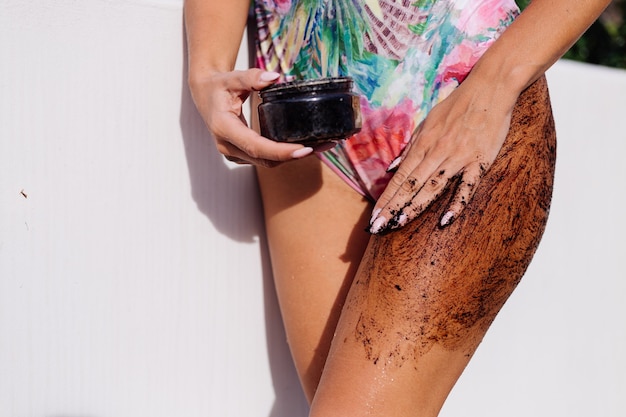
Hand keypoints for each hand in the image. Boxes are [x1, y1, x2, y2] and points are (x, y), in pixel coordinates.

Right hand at [188, 68, 313, 166]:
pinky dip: (284, 155)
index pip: (256, 146)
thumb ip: (252, 76)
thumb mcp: (232, 77)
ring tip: (319, 146)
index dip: (281, 151)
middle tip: (321, 146)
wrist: (205, 95)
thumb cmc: (218, 86)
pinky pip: (265, 160)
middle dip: (293, 156)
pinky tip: (302, 146)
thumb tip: (274, 77)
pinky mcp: (241, 155)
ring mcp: (233, 154)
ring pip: (267, 163)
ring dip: (292, 157)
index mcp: (224, 128)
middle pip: (265, 159)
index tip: (303, 150)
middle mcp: (227, 146)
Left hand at [369, 78, 517, 233]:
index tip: (374, 217)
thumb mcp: (427, 123)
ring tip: (399, 223)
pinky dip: (456, 204)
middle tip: (377, 228)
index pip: (399, 178)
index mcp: (423, 144)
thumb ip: (409, 148)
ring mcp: (458, 158)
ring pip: (432, 187)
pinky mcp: (479, 162)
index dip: (386, 198)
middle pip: (410, 186)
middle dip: (392, 208)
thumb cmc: (456, 106)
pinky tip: (445, 220)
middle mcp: (437, 153)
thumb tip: (391, 169)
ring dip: (415, 207)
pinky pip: (467, 187)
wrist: (489, 89)